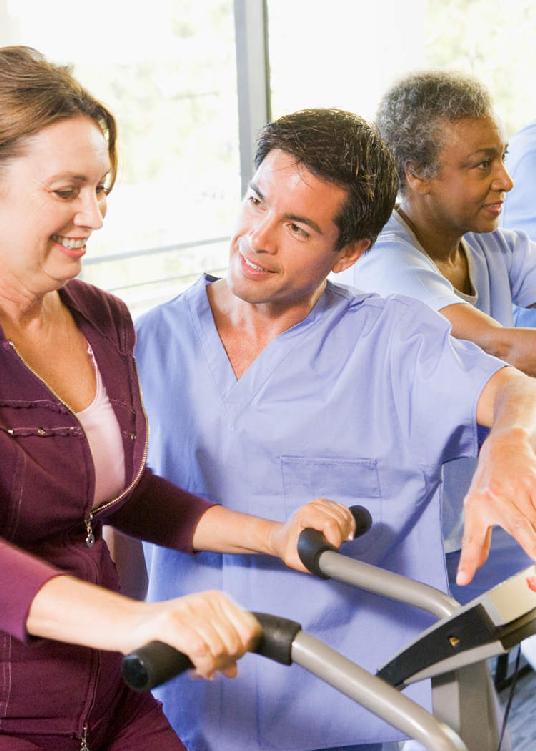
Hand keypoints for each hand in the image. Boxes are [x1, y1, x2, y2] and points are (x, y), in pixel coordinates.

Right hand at [125, 591, 259, 678]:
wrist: (130, 623)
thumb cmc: (167, 631)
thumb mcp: (199, 632)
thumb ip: (218, 646)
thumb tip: (234, 671)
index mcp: (218, 599)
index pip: (249, 629)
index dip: (242, 651)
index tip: (228, 661)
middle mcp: (206, 601)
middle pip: (234, 644)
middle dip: (225, 663)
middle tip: (209, 668)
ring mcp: (188, 609)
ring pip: (218, 650)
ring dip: (211, 668)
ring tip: (198, 669)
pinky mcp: (171, 622)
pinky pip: (200, 651)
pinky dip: (202, 667)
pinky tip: (194, 670)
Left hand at [268, 498, 354, 571]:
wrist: (281, 536)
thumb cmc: (286, 547)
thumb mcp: (293, 559)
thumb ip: (308, 564)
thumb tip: (328, 567)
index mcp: (305, 515)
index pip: (330, 524)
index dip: (336, 539)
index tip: (333, 550)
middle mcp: (313, 505)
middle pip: (340, 519)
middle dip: (343, 535)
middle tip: (336, 547)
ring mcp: (320, 502)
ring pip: (344, 514)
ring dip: (347, 529)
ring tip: (341, 541)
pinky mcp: (327, 504)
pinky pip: (345, 510)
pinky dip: (349, 521)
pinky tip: (346, 531)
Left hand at [457, 428, 535, 585]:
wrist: (505, 446)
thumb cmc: (489, 481)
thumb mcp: (474, 508)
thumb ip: (474, 542)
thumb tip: (466, 575)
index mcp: (479, 505)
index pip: (473, 538)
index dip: (469, 559)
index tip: (463, 579)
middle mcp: (498, 497)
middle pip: (523, 530)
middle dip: (533, 551)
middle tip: (533, 580)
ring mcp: (521, 489)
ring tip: (534, 562)